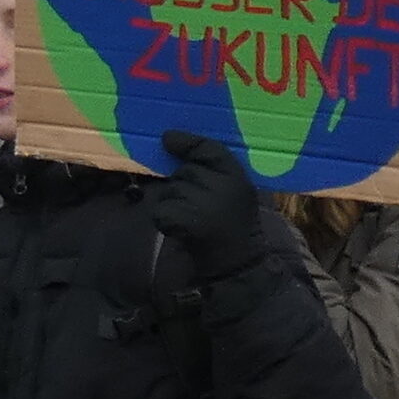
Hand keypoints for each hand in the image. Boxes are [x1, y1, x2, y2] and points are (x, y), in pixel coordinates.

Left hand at [144, 129, 263, 276]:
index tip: (167, 138)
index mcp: (238, 176)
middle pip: (184, 172)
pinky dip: (165, 218)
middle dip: (183, 185)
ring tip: (194, 219)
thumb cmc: (231, 221)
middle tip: (200, 206)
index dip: (187, 142)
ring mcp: (202, 203)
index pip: (209, 149)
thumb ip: (209, 167)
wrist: (235, 260)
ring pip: (170, 191)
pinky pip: (160, 209)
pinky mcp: (182, 219)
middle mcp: (222, 186)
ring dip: (174, 203)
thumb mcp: (231, 190)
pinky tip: (182, 229)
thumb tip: (168, 138)